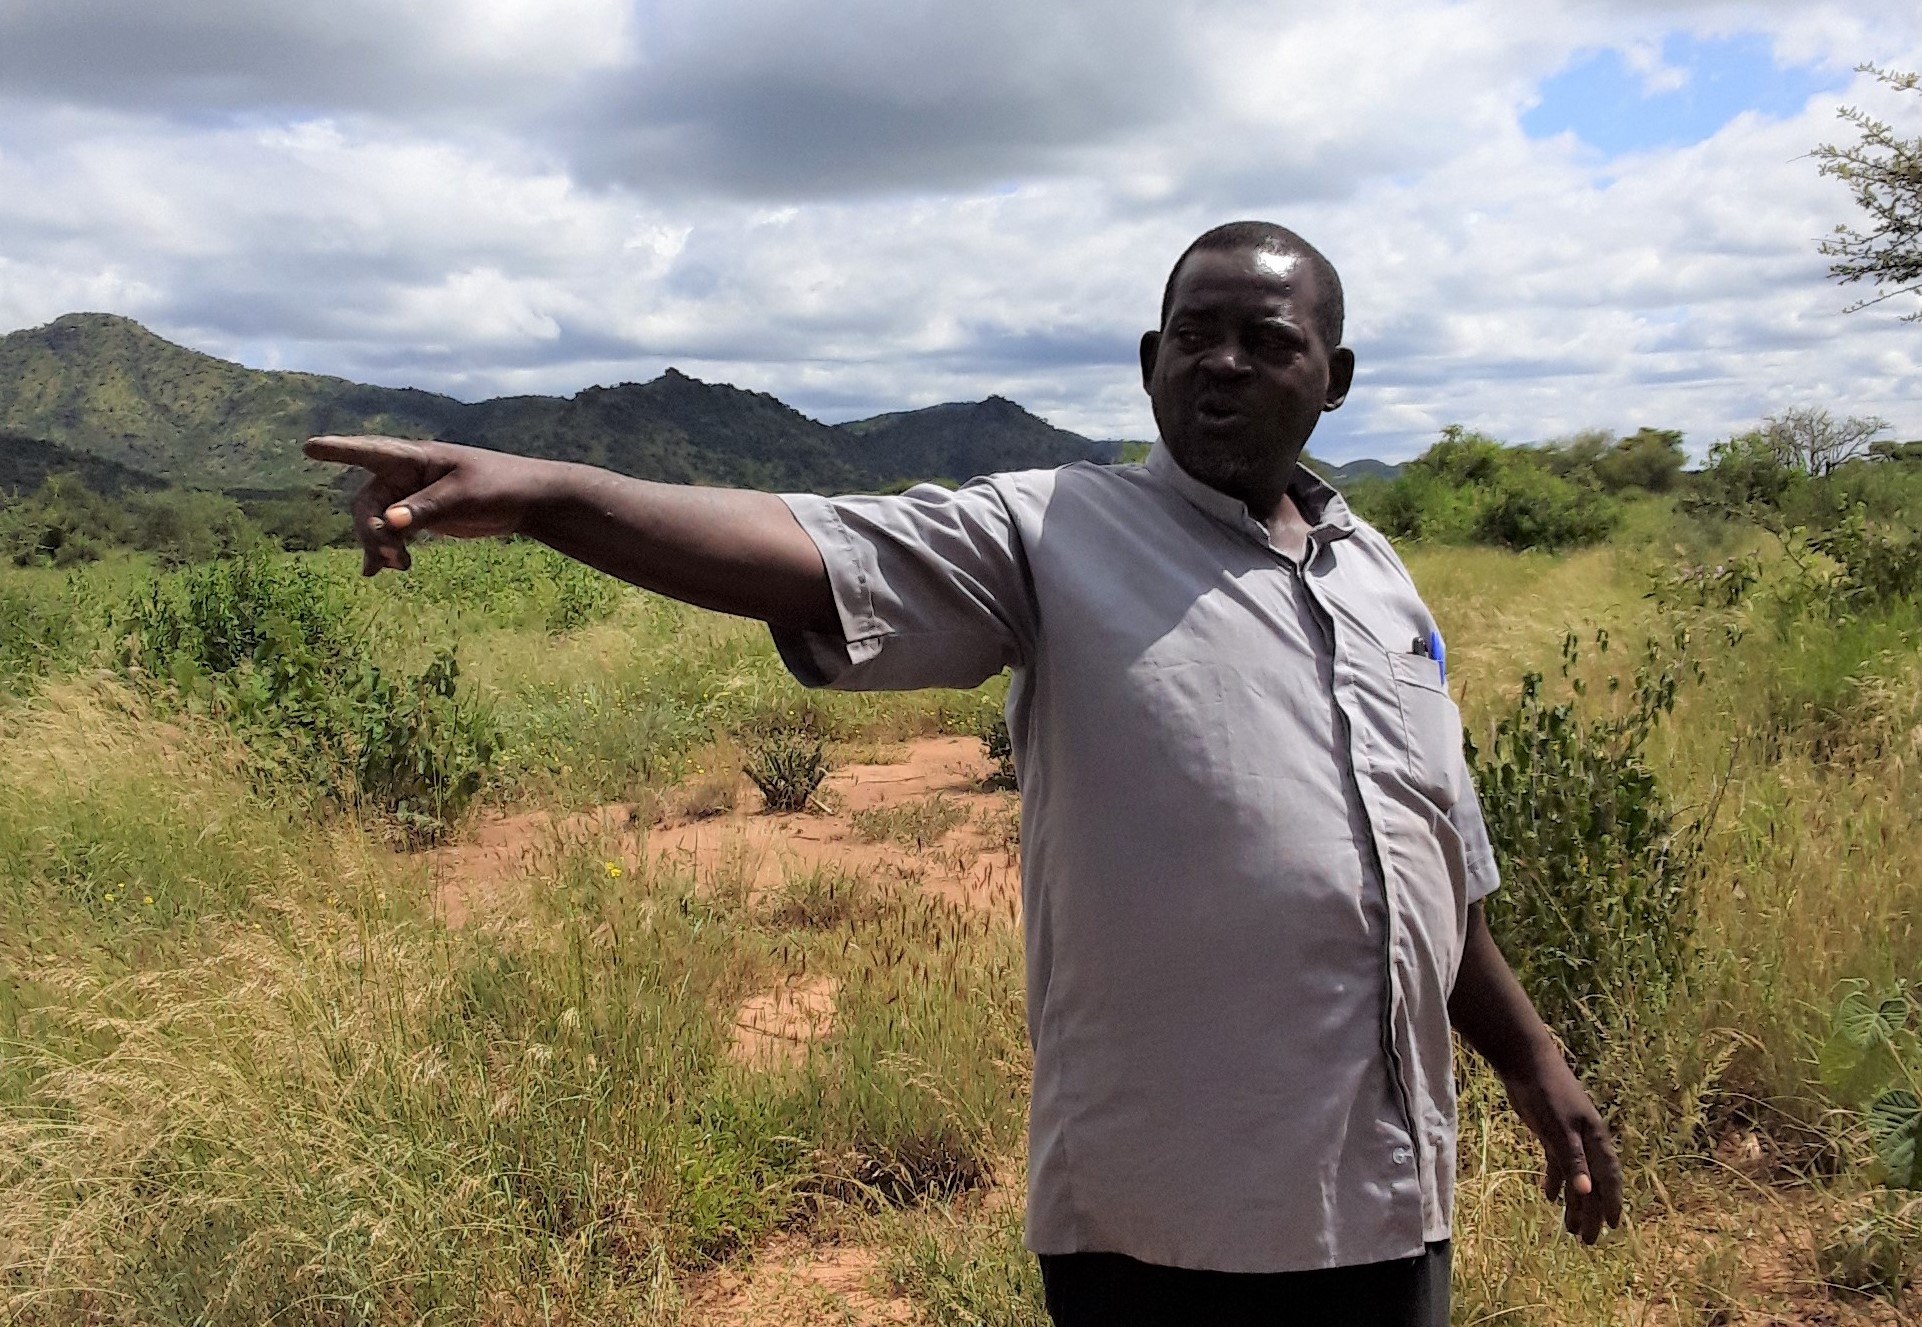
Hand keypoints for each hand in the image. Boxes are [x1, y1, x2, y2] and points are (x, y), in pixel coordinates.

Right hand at [304, 435, 551, 575]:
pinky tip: (375, 573)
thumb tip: (389, 523)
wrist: (528, 501)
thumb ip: (425, 509)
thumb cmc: (500, 485)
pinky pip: (391, 533)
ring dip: (379, 545)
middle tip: (392, 559)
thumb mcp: (464, 496)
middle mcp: (405, 474)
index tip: (309, 447)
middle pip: (367, 502)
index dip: (339, 450)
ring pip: (375, 522)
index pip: (371, 451)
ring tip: (399, 567)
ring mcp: (410, 496)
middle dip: (371, 532)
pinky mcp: (420, 516)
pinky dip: (385, 552)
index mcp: (415, 457)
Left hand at [1500, 1052, 1622, 1243]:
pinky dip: (1555, 1181)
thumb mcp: (1561, 1128)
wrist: (1527, 1062)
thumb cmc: (1548, 1093)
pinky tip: (1549, 1197)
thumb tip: (1587, 1193)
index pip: (1608, 1178)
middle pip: (1592, 1183)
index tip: (1614, 1226)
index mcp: (1595, 1139)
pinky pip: (1558, 1164)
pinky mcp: (1551, 1134)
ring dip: (1573, 1202)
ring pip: (1575, 1177)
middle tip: (1588, 1241)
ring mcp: (1569, 1138)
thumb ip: (1573, 1160)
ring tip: (1570, 1230)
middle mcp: (1586, 1141)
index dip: (1612, 1202)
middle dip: (1592, 1212)